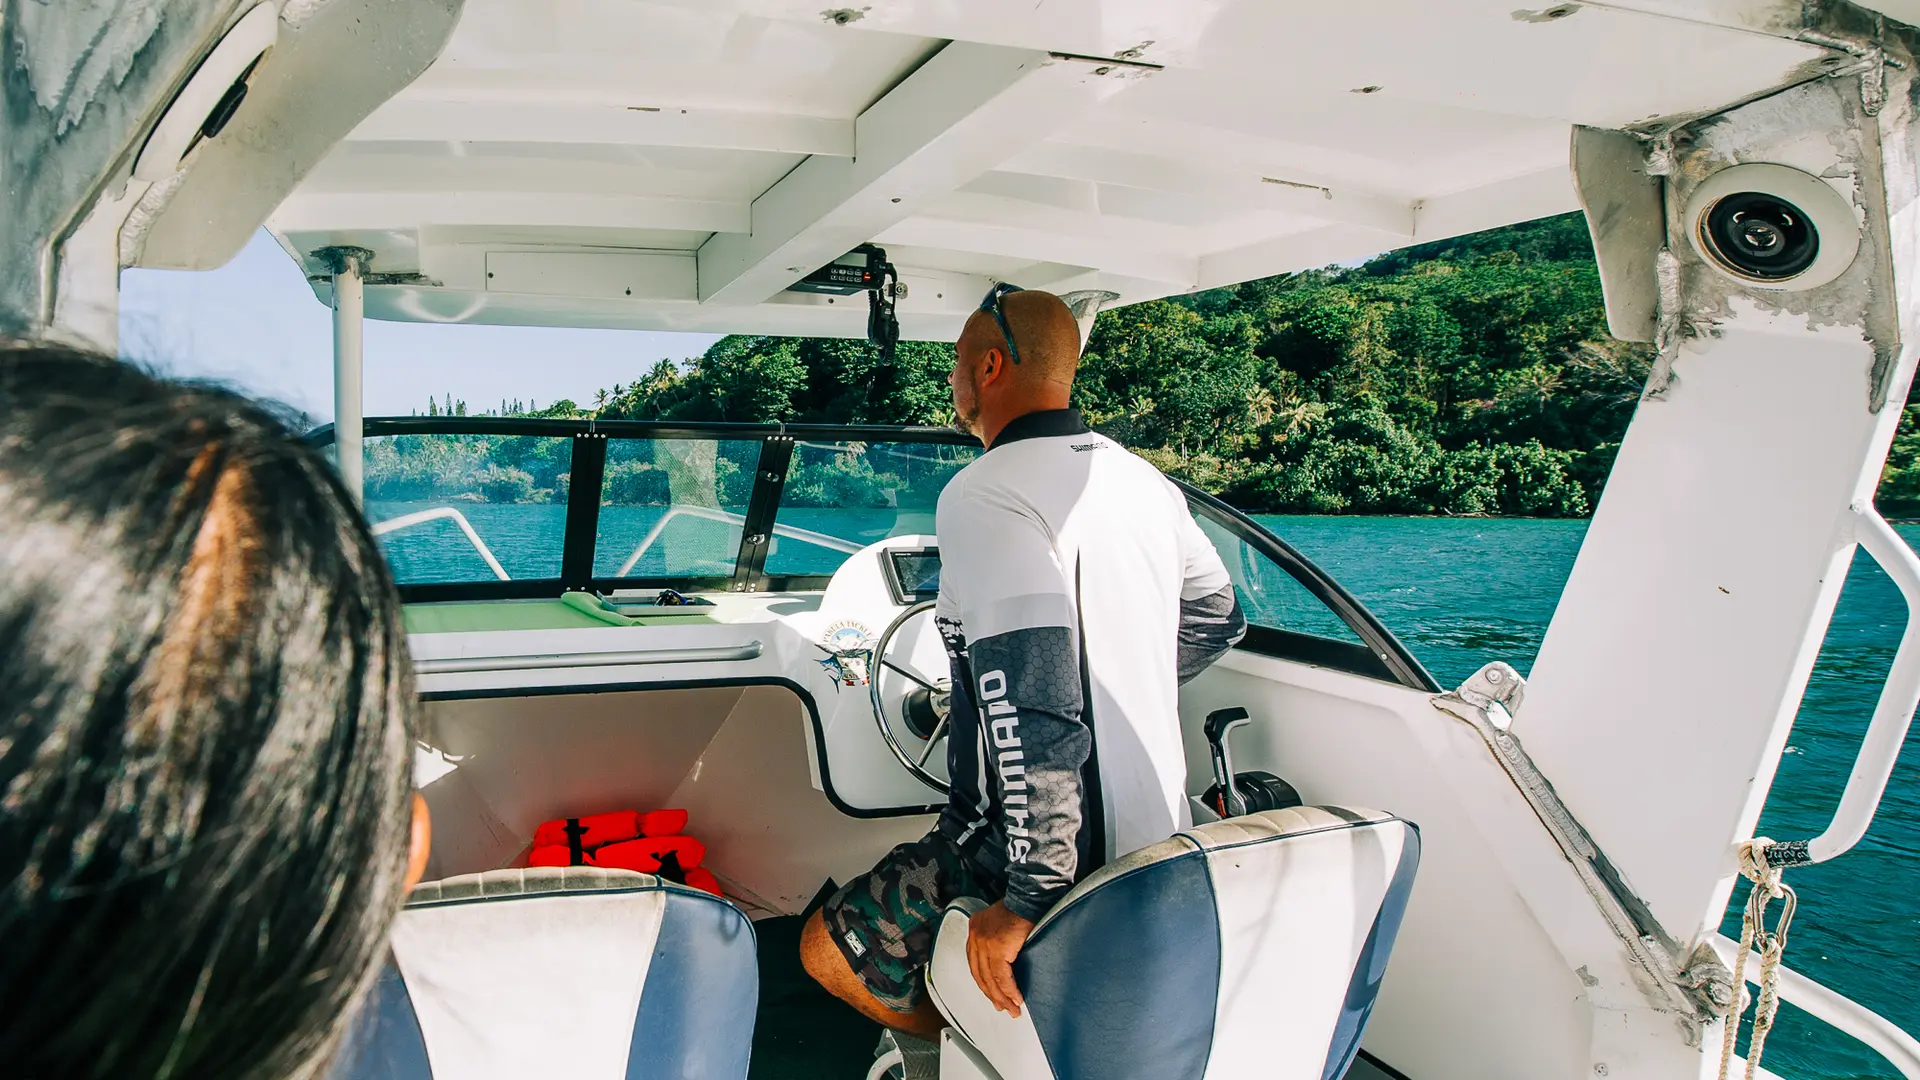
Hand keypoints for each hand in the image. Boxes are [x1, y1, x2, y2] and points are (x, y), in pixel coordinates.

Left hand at [967, 900, 1033, 1016]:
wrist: (1029, 898)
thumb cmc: (1021, 908)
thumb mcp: (1001, 923)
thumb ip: (997, 939)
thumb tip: (1004, 961)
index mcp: (975, 929)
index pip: (975, 964)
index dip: (984, 983)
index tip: (993, 995)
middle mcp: (975, 936)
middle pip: (981, 974)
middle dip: (992, 995)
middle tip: (1002, 1008)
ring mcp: (983, 942)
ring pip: (991, 979)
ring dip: (1002, 997)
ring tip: (1012, 1009)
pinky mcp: (996, 948)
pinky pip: (1002, 977)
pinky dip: (1010, 991)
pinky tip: (1016, 999)